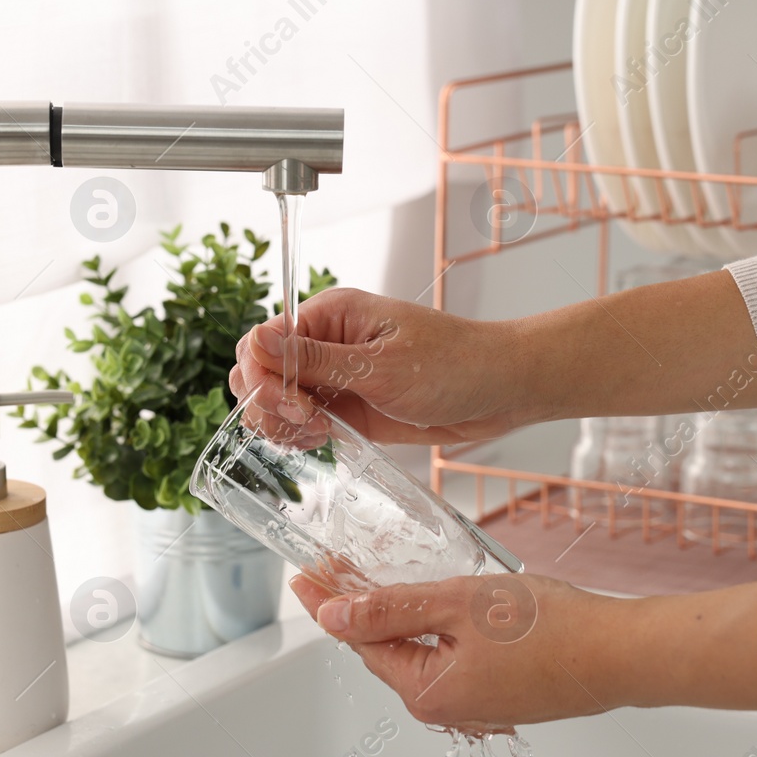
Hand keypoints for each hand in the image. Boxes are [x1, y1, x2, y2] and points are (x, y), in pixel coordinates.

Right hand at [230, 287, 536, 445]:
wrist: (500, 391)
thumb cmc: (453, 365)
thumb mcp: (381, 366)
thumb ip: (315, 360)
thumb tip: (255, 340)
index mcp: (329, 315)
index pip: (262, 341)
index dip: (262, 376)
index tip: (293, 404)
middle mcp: (325, 343)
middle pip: (260, 373)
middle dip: (270, 404)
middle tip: (310, 423)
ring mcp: (335, 378)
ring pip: (277, 402)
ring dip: (284, 425)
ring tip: (322, 435)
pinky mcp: (348, 408)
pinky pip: (304, 423)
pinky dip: (302, 437)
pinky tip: (326, 442)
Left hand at [289, 570, 756, 730]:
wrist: (624, 652)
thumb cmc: (552, 629)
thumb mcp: (457, 604)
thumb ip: (391, 608)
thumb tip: (333, 614)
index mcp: (428, 693)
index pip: (359, 641)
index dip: (329, 601)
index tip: (305, 574)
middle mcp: (449, 709)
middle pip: (385, 652)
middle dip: (357, 609)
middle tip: (334, 568)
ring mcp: (478, 705)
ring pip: (420, 655)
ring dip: (395, 618)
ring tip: (373, 580)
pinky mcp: (504, 693)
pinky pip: (452, 660)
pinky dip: (433, 630)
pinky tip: (433, 605)